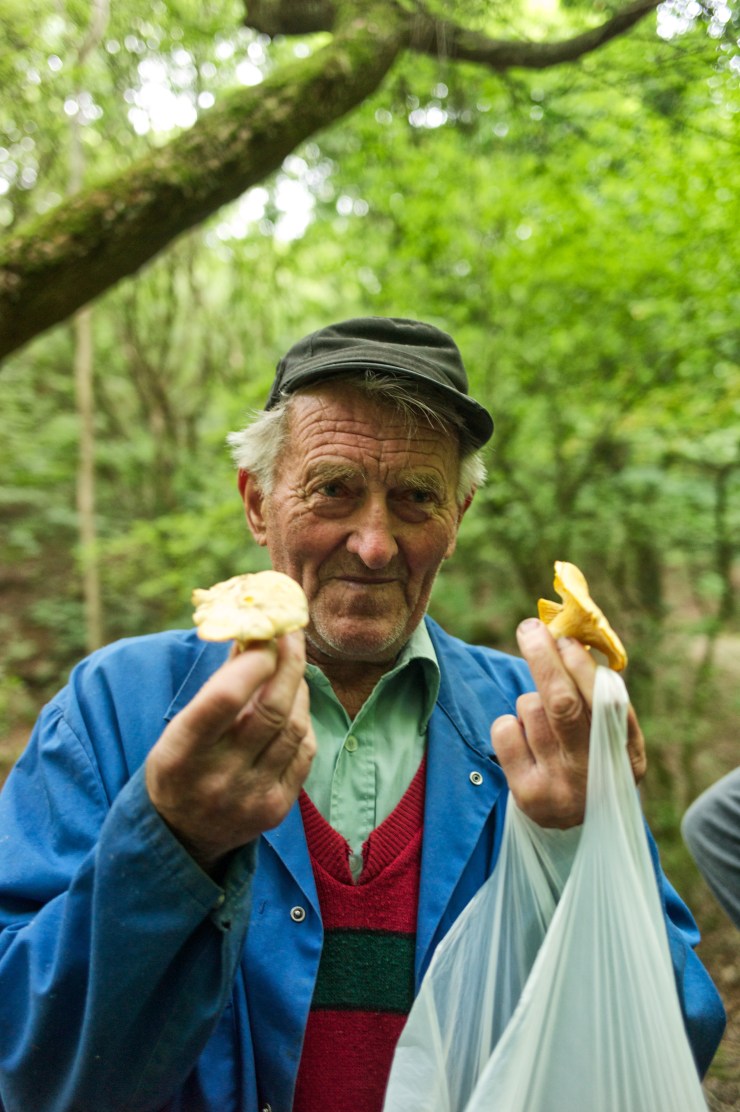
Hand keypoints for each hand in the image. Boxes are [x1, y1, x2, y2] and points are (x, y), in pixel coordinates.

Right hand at [145, 631, 315, 873]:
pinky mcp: (276, 809)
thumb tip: (252, 637)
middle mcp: (218, 778)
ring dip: (298, 689)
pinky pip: (304, 752)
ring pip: (293, 727)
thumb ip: (217, 687)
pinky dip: (302, 721)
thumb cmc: (179, 768)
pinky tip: (294, 707)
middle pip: (270, 709)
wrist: (182, 837)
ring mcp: (251, 797)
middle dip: (288, 663)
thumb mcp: (180, 728)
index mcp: (182, 754)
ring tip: (291, 669)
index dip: (252, 662)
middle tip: (292, 635)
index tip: (266, 636)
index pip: (224, 699)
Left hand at [490, 618, 645, 827]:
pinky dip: (510, 722)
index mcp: (628, 755)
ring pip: (530, 709)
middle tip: (530, 629)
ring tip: (543, 724)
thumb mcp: (613, 740)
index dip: (582, 667)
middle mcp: (595, 773)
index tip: (565, 638)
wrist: (574, 829)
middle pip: (562, 704)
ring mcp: (560, 786)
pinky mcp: (527, 794)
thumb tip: (570, 640)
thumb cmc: (592, 762)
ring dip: (530, 700)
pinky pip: (505, 729)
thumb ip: (602, 699)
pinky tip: (524, 742)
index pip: (605, 703)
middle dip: (543, 659)